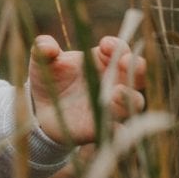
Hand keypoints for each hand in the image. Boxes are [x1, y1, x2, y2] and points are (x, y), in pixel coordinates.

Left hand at [29, 34, 146, 144]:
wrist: (42, 107)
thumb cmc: (49, 77)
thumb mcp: (41, 60)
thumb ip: (43, 48)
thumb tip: (48, 46)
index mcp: (102, 60)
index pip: (119, 49)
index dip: (116, 46)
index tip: (105, 45)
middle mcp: (114, 82)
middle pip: (137, 73)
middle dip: (135, 67)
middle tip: (126, 62)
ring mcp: (113, 105)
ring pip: (135, 101)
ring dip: (129, 96)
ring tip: (116, 92)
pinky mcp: (106, 127)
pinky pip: (122, 131)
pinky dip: (122, 130)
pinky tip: (116, 127)